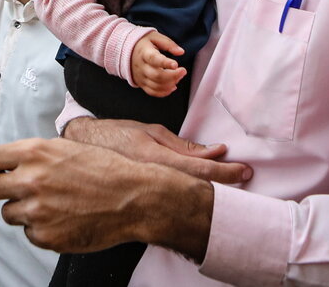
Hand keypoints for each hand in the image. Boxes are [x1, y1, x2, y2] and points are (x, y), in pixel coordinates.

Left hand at [0, 138, 211, 259]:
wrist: (134, 197)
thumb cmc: (102, 169)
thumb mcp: (62, 148)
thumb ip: (22, 153)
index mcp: (34, 153)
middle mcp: (31, 180)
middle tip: (18, 189)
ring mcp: (37, 211)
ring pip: (9, 214)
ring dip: (23, 210)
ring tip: (52, 203)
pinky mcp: (46, 236)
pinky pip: (29, 233)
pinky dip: (41, 228)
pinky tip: (64, 217)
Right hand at [61, 118, 250, 183]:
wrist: (84, 147)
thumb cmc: (117, 134)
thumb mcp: (151, 132)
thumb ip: (182, 145)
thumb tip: (213, 151)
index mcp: (157, 158)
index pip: (200, 168)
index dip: (225, 170)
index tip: (245, 170)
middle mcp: (154, 177)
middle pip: (198, 186)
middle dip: (224, 182)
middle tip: (244, 176)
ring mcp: (147, 189)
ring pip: (187, 194)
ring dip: (210, 189)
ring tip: (229, 182)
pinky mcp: (143, 197)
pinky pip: (173, 197)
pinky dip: (191, 193)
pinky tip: (201, 190)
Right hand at [129, 32, 185, 96]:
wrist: (126, 51)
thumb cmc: (142, 44)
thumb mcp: (155, 37)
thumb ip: (168, 44)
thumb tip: (180, 52)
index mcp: (144, 53)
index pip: (154, 59)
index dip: (165, 63)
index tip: (176, 64)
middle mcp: (141, 67)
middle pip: (157, 76)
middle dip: (173, 75)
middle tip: (183, 71)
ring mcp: (141, 77)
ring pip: (156, 86)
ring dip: (171, 83)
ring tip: (178, 76)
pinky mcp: (142, 83)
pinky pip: (153, 92)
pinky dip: (164, 92)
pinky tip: (172, 85)